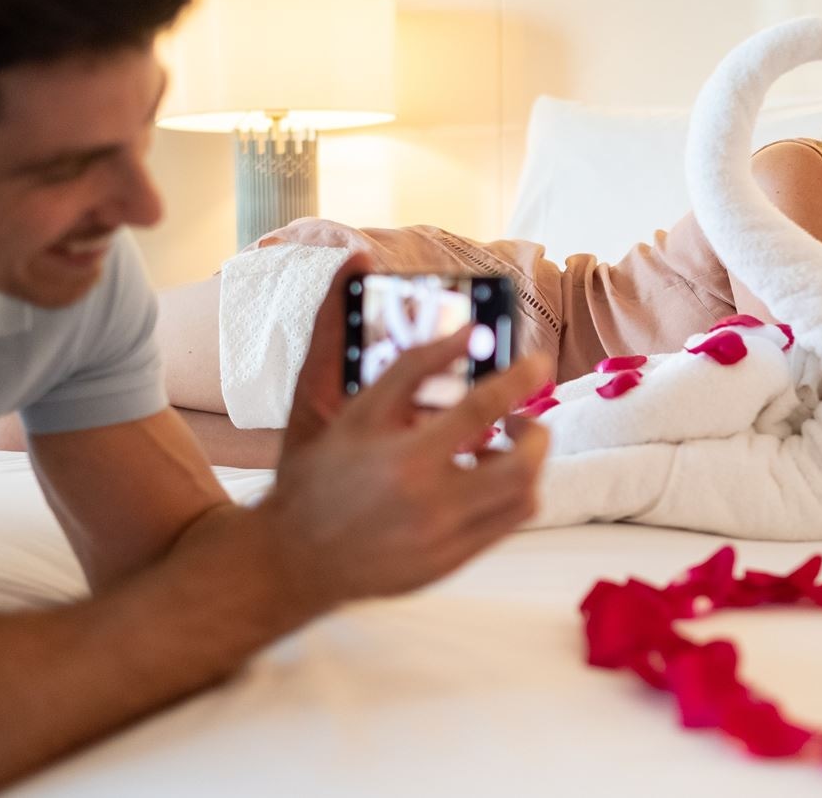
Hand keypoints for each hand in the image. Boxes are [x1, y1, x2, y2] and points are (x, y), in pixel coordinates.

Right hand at [254, 254, 550, 615]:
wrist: (289, 560)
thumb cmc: (308, 473)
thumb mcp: (316, 402)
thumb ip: (336, 332)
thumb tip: (356, 259)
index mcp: (391, 451)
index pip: (475, 404)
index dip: (511, 375)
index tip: (529, 358)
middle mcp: (421, 495)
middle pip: (518, 456)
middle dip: (533, 423)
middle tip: (521, 408)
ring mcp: (440, 535)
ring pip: (523, 492)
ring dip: (528, 460)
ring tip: (504, 443)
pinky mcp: (449, 561)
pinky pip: (507, 522)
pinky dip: (511, 492)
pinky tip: (486, 478)